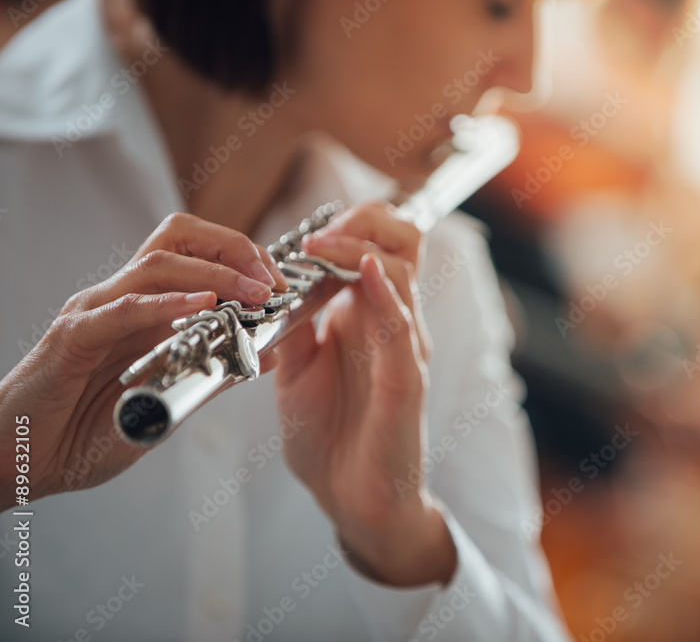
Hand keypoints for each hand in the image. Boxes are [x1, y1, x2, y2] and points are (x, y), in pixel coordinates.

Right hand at [0, 213, 285, 508]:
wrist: (18, 461)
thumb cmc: (83, 432)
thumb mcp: (167, 402)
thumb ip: (212, 376)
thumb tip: (266, 355)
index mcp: (144, 308)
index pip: (196, 253)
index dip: (243, 258)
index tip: (281, 286)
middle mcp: (120, 299)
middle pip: (178, 238)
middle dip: (234, 249)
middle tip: (272, 282)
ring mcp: (95, 312)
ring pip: (157, 264)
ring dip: (216, 274)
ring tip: (254, 293)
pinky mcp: (73, 337)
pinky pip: (122, 309)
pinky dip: (166, 303)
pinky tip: (203, 307)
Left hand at [274, 202, 456, 586]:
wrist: (350, 499)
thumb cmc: (329, 436)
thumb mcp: (296, 369)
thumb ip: (293, 325)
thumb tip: (271, 282)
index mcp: (369, 318)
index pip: (380, 247)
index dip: (351, 225)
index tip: (307, 232)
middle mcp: (394, 326)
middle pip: (404, 246)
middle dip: (366, 222)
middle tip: (320, 232)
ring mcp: (404, 351)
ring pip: (402, 277)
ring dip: (360, 251)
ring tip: (323, 246)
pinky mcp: (407, 384)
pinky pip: (402, 329)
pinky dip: (386, 296)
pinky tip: (365, 276)